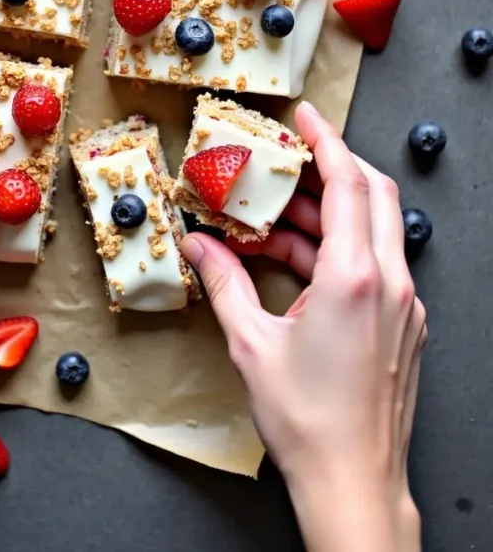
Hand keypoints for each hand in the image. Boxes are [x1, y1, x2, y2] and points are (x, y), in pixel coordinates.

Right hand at [181, 102, 425, 551]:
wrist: (354, 482)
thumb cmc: (309, 421)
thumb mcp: (250, 343)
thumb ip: (222, 283)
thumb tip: (197, 247)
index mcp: (354, 278)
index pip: (349, 182)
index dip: (326, 139)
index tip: (306, 116)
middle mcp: (388, 283)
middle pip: (371, 194)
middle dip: (330, 166)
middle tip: (288, 158)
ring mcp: (401, 304)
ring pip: (372, 229)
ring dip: (326, 213)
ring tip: (274, 216)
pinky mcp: (401, 323)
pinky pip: (372, 263)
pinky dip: (336, 248)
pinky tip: (293, 259)